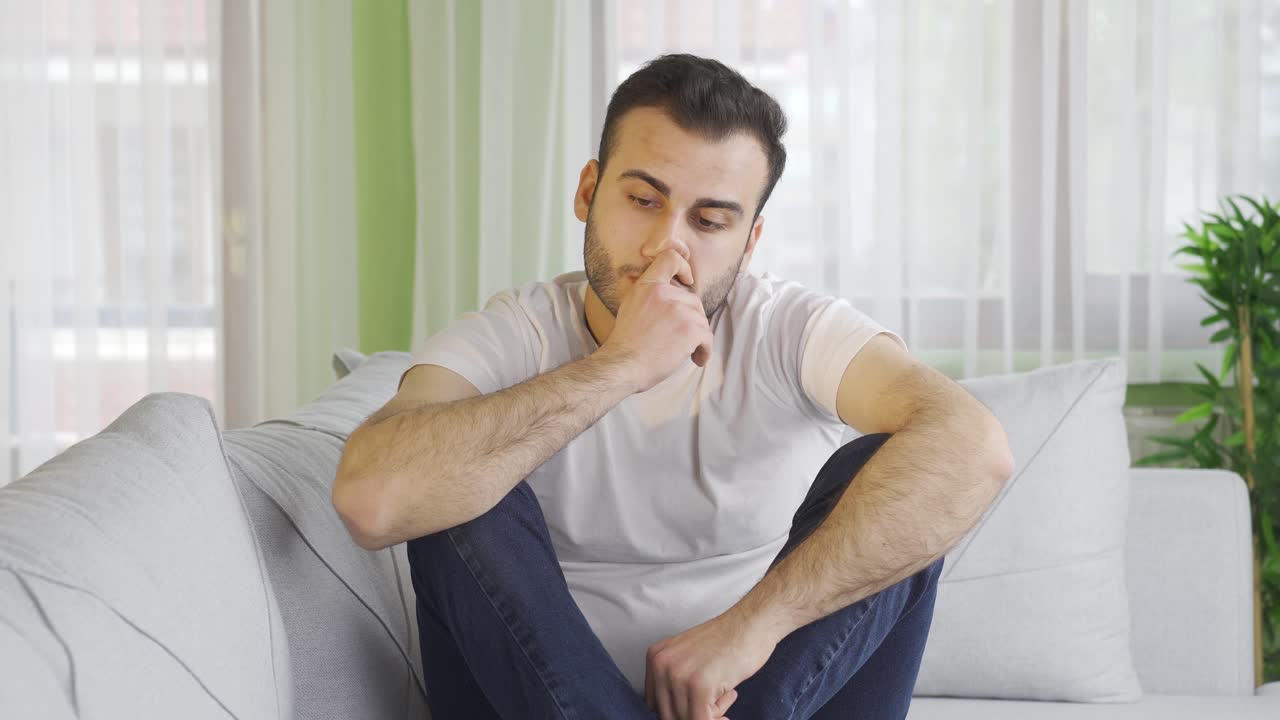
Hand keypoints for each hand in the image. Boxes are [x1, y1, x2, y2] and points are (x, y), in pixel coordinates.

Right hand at [597, 249, 713, 392]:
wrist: (621, 366)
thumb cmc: (624, 344)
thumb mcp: (630, 307)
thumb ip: (649, 296)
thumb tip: (669, 294)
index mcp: (647, 286)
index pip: (670, 258)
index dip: (684, 268)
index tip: (688, 281)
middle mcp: (664, 293)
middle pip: (693, 299)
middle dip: (691, 319)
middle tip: (681, 337)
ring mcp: (680, 310)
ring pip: (701, 320)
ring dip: (697, 338)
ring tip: (687, 353)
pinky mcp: (691, 329)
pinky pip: (707, 337)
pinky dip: (704, 350)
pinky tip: (696, 359)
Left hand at [644, 610, 781, 719]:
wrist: (752, 622)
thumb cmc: (727, 641)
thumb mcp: (688, 658)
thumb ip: (674, 683)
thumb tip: (673, 716)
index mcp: (655, 658)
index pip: (655, 704)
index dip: (680, 709)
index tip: (698, 702)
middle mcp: (661, 665)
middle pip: (669, 715)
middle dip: (694, 713)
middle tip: (717, 699)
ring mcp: (678, 675)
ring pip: (686, 719)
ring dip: (710, 713)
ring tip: (725, 692)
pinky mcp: (699, 686)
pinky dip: (719, 717)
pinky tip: (730, 695)